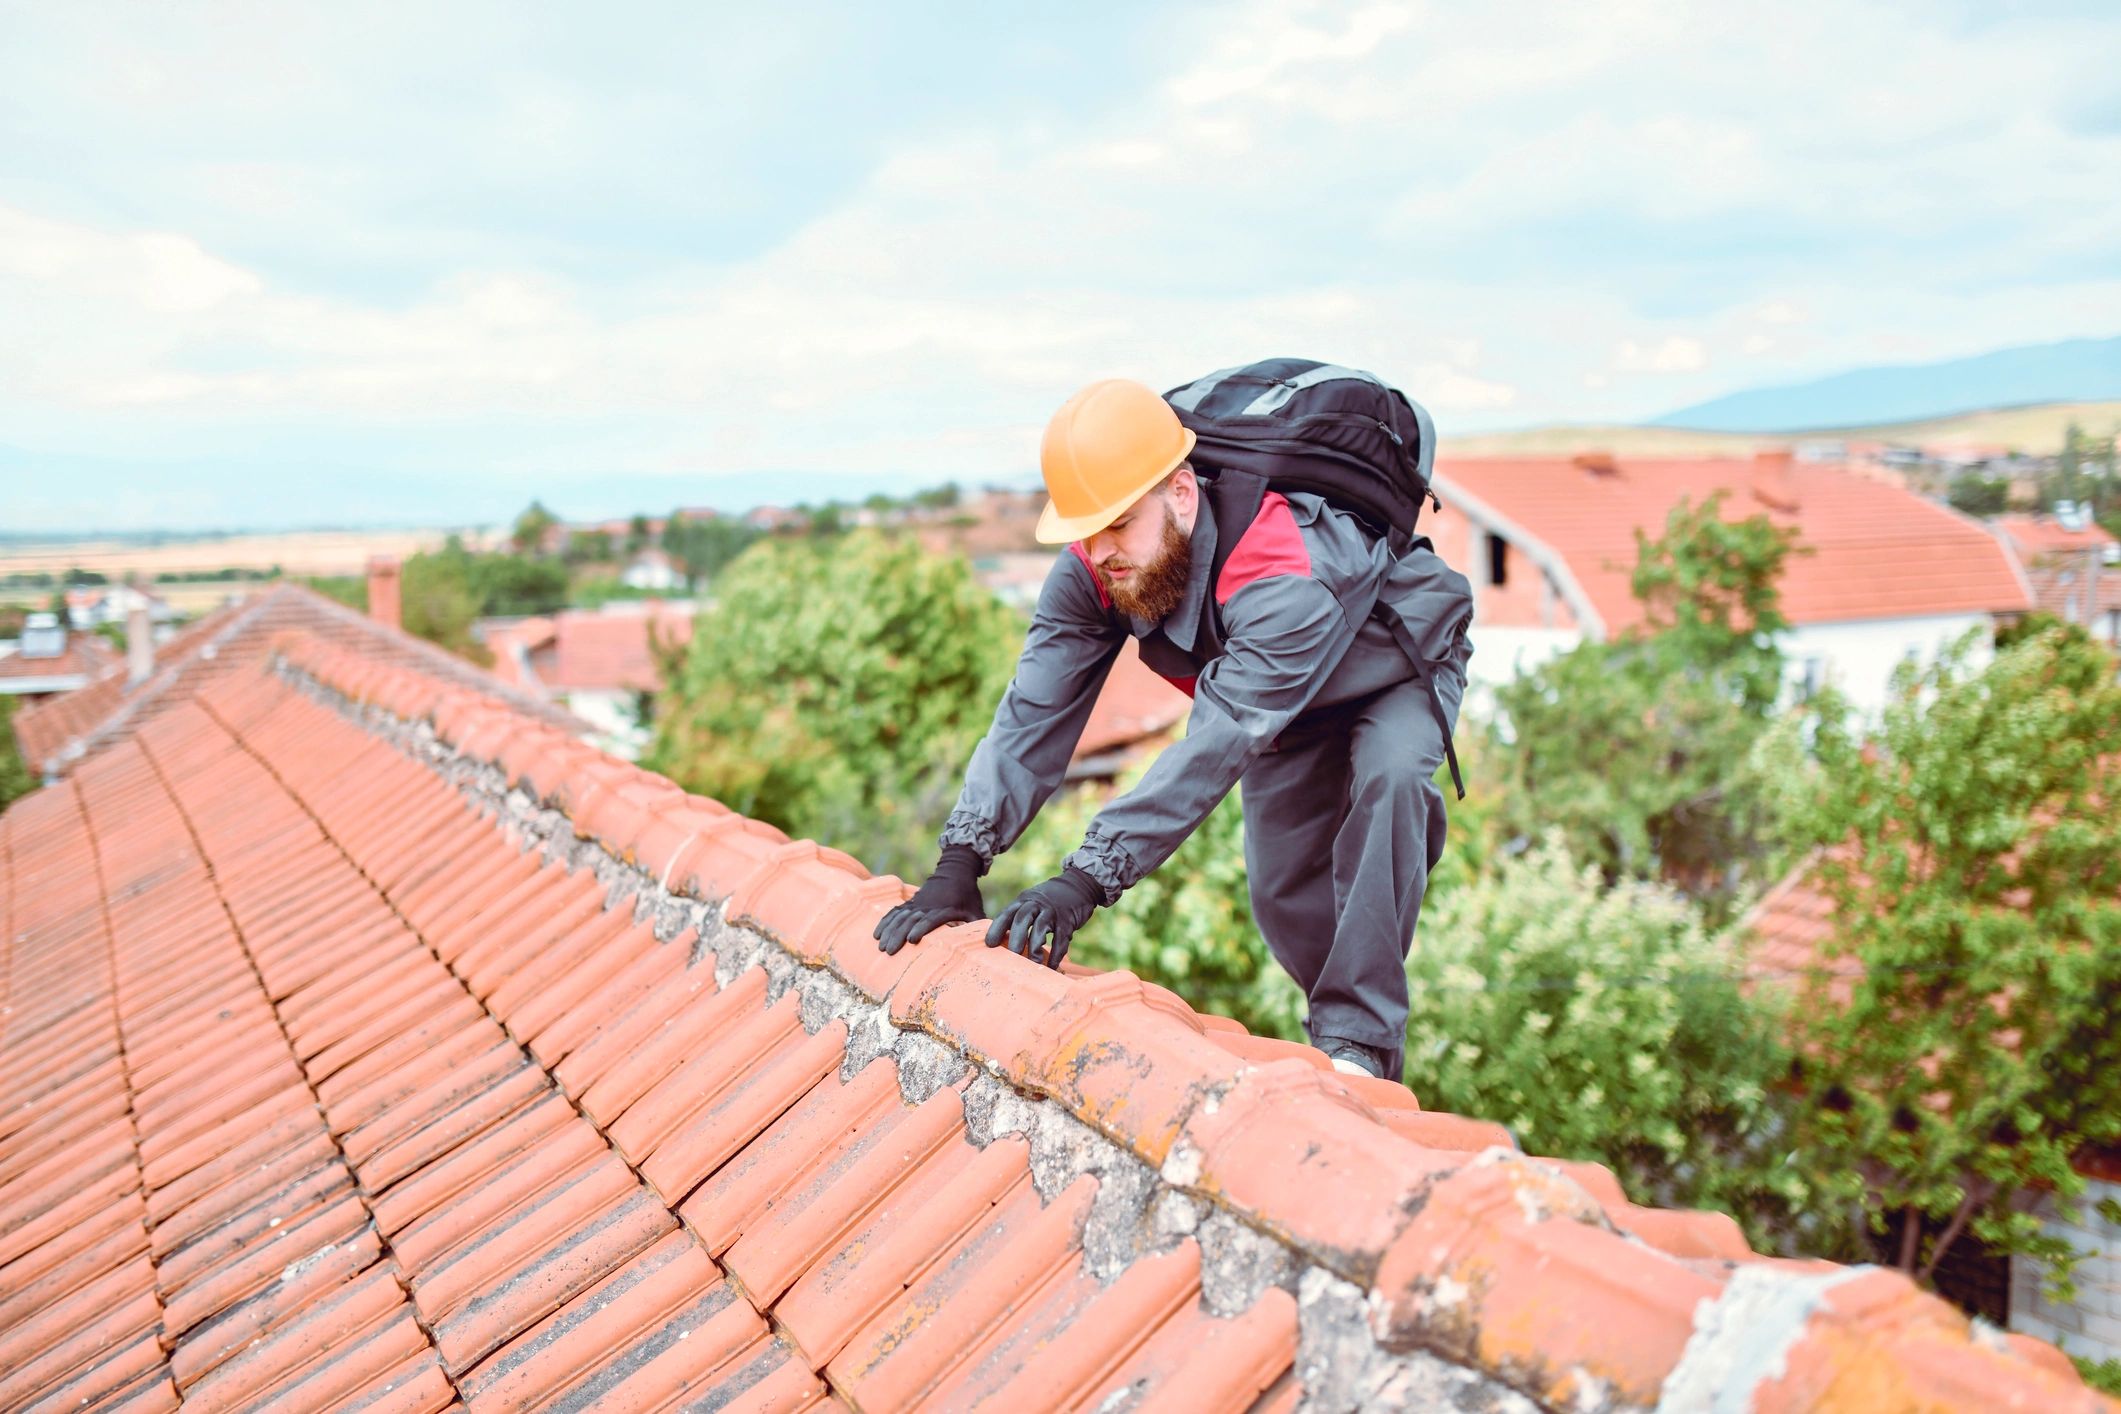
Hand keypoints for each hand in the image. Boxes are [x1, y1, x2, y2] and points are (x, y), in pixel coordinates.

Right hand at [875, 845, 985, 953]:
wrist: (955, 870)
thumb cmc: (968, 896)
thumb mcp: (976, 910)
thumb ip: (977, 927)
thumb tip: (985, 946)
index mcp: (945, 909)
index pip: (931, 919)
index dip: (921, 929)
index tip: (912, 940)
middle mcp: (928, 906)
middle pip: (910, 920)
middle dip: (898, 935)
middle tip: (889, 951)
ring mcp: (917, 903)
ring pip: (899, 917)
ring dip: (889, 931)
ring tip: (880, 947)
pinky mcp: (910, 902)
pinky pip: (894, 911)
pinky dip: (885, 922)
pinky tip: (876, 934)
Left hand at [986, 867, 1100, 968]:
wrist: (1078, 886)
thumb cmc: (1049, 901)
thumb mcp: (1031, 902)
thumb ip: (1019, 918)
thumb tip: (1002, 943)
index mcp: (1024, 901)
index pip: (1007, 913)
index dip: (997, 928)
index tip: (989, 944)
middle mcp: (1037, 904)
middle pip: (1022, 920)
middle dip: (1015, 939)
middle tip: (1011, 957)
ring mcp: (1053, 912)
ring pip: (1041, 928)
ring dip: (1035, 947)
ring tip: (1033, 963)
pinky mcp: (1068, 921)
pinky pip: (1061, 938)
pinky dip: (1056, 953)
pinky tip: (1053, 965)